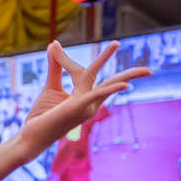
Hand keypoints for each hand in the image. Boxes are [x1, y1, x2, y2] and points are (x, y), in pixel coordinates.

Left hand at [18, 42, 149, 159]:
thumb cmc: (42, 116)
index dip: (66, 58)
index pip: (87, 72)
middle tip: (149, 69)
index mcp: (85, 97)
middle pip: (112, 83)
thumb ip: (55, 66)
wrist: (31, 136)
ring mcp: (86, 107)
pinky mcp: (78, 108)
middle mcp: (90, 103)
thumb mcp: (51, 86)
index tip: (53, 45)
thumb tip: (54, 43)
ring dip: (114, 67)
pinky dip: (110, 89)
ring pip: (103, 83)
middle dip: (130, 74)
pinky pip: (96, 95)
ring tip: (126, 53)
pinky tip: (125, 86)